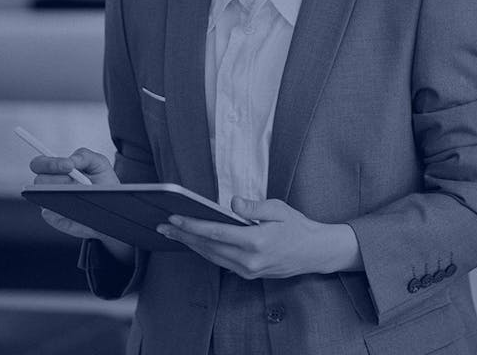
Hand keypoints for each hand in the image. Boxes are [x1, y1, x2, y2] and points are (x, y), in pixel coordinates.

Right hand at [30, 147, 119, 241]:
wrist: (111, 203)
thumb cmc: (102, 180)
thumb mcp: (98, 162)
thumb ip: (84, 156)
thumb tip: (70, 162)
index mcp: (56, 169)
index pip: (39, 164)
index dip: (50, 164)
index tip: (68, 166)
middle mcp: (49, 187)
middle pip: (39, 182)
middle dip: (56, 179)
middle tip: (74, 181)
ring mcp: (51, 204)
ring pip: (44, 200)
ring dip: (61, 196)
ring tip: (79, 195)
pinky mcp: (57, 221)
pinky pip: (54, 219)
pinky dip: (64, 215)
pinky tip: (77, 211)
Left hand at [156, 196, 358, 279]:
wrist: (313, 252)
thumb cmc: (296, 226)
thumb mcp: (278, 209)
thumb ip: (254, 207)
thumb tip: (231, 202)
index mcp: (256, 241)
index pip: (216, 233)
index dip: (193, 226)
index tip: (175, 218)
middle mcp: (249, 260)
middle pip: (208, 247)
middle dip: (184, 236)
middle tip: (163, 226)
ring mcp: (248, 270)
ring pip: (212, 256)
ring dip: (191, 245)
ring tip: (173, 233)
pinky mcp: (248, 274)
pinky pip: (221, 262)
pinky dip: (205, 251)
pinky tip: (195, 242)